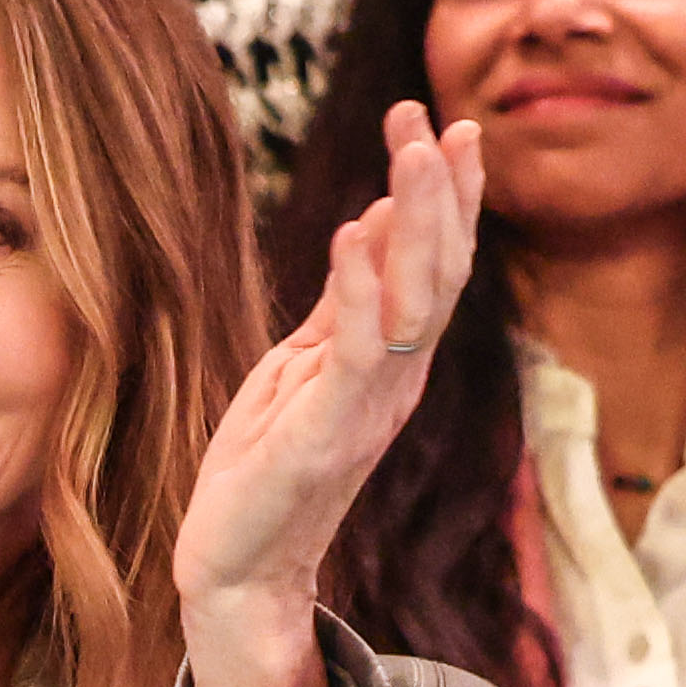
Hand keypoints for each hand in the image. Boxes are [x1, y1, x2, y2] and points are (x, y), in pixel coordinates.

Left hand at [171, 103, 480, 686]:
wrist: (238, 570)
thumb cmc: (264, 469)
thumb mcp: (304, 365)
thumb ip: (345, 301)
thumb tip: (372, 220)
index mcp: (393, 360)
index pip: (436, 263)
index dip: (448, 194)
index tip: (447, 120)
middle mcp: (397, 378)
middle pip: (440, 270)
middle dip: (441, 190)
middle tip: (440, 116)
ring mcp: (369, 407)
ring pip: (415, 300)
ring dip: (417, 223)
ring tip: (414, 152)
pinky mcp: (328, 433)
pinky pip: (356, 353)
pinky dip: (357, 291)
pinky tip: (350, 234)